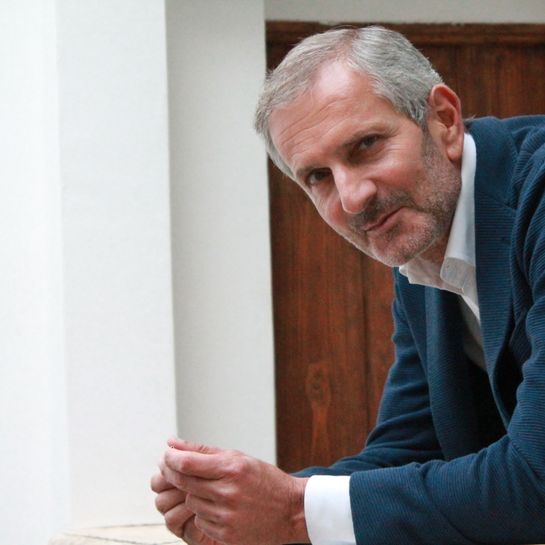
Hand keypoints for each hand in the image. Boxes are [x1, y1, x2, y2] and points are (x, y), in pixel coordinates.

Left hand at [159, 438, 309, 544]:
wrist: (291, 510)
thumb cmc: (265, 480)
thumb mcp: (238, 457)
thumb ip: (203, 451)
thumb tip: (172, 444)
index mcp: (231, 469)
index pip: (187, 464)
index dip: (171, 459)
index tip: (166, 456)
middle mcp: (228, 493)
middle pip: (184, 483)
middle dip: (173, 474)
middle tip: (171, 468)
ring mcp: (226, 516)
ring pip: (191, 502)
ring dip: (193, 495)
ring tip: (209, 490)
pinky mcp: (227, 534)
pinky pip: (200, 521)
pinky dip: (204, 513)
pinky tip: (218, 507)